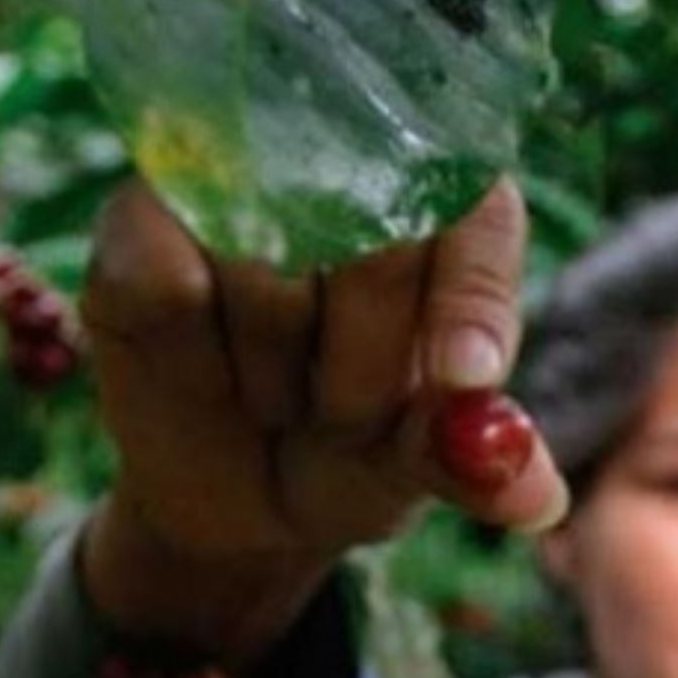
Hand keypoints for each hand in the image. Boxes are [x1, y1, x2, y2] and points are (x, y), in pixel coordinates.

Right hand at [78, 177, 565, 656]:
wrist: (242, 501)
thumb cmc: (355, 455)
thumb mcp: (421, 467)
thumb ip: (478, 464)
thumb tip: (540, 504)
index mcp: (444, 212)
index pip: (478, 220)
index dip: (469, 303)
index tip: (466, 380)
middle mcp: (342, 174)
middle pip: (375, 246)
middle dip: (370, 371)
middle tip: (346, 421)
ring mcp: (235, 185)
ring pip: (269, 271)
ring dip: (279, 375)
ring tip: (276, 398)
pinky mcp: (137, 222)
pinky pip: (173, 286)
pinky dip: (197, 362)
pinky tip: (205, 376)